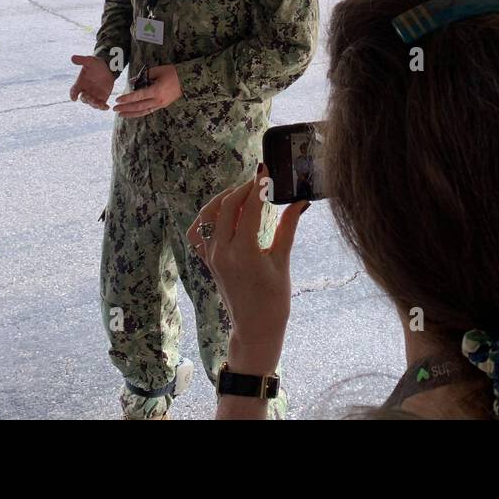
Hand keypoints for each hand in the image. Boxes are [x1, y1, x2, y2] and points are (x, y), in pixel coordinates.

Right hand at [70, 54, 115, 109]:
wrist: (107, 67)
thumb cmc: (96, 64)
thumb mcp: (89, 61)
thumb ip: (81, 60)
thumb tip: (72, 58)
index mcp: (80, 83)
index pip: (74, 91)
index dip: (73, 94)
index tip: (74, 98)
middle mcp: (86, 91)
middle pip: (83, 99)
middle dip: (85, 99)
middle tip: (88, 96)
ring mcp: (94, 95)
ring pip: (92, 103)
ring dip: (94, 104)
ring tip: (98, 103)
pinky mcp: (102, 97)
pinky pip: (101, 105)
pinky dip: (103, 107)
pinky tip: (106, 107)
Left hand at [113, 64, 181, 118]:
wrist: (187, 80)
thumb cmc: (172, 73)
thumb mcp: (158, 70)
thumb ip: (144, 76)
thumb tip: (133, 81)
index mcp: (156, 91)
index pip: (138, 96)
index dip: (127, 99)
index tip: (118, 100)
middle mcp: (158, 100)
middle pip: (139, 106)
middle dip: (126, 108)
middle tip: (115, 109)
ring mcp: (160, 104)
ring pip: (143, 111)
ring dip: (131, 114)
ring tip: (121, 115)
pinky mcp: (162, 105)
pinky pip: (149, 111)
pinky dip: (139, 113)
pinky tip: (133, 114)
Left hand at [186, 169, 308, 368]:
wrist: (255, 328)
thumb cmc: (274, 300)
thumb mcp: (282, 261)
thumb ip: (288, 227)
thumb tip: (300, 201)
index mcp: (244, 252)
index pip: (250, 209)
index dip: (259, 186)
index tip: (266, 170)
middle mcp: (222, 251)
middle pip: (227, 207)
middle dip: (243, 189)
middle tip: (259, 181)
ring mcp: (211, 256)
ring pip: (209, 215)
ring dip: (224, 199)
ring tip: (242, 194)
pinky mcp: (207, 261)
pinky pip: (197, 233)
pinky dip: (206, 218)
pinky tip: (221, 213)